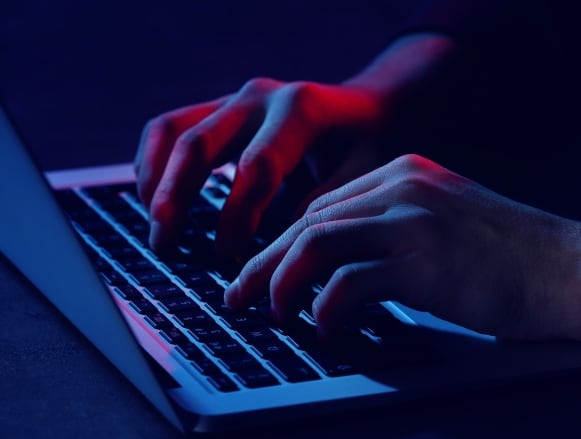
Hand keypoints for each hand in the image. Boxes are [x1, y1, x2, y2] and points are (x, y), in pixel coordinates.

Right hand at [134, 78, 386, 256]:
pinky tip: (154, 200)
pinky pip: (169, 127)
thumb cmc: (368, 146)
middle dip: (177, 197)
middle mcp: (261, 97)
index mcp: (301, 110)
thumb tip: (281, 248)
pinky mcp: (220, 107)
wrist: (367, 107)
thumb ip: (325, 206)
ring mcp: (236, 98)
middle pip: (200, 144)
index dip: (237, 217)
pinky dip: (152, 162)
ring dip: (155, 180)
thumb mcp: (365, 174)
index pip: (256, 168)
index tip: (228, 258)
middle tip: (167, 243)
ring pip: (173, 130)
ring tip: (157, 227)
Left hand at [224, 154, 577, 339]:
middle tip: (240, 296)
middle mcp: (402, 186)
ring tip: (269, 313)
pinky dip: (325, 307)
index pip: (323, 205)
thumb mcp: (447, 222)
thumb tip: (341, 263)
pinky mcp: (423, 262)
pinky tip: (323, 327)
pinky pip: (348, 281)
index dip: (284, 242)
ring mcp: (413, 220)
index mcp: (405, 174)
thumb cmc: (511, 257)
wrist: (570, 269)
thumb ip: (396, 228)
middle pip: (308, 221)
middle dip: (265, 263)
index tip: (264, 272)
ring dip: (282, 281)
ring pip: (315, 243)